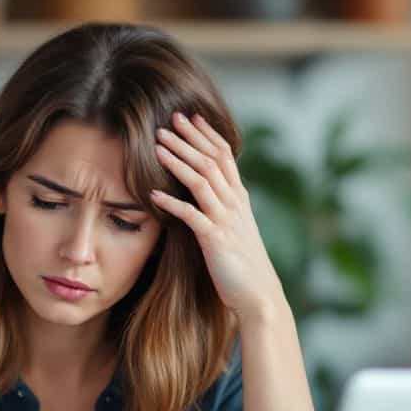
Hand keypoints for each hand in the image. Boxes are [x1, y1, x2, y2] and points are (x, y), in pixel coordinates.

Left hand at [151, 112, 286, 324]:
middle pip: (211, 160)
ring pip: (202, 180)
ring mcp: (226, 220)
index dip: (206, 134)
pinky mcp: (214, 240)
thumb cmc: (243, 264)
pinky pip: (191, 215)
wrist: (258, 294)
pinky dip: (172, 202)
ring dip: (178, 161)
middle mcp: (235, 203)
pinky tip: (152, 193)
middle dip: (189, 139)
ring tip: (158, 146)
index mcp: (239, 198)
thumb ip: (223, 206)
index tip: (190, 116)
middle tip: (168, 121)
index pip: (224, 155)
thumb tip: (208, 191)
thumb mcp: (236, 228)